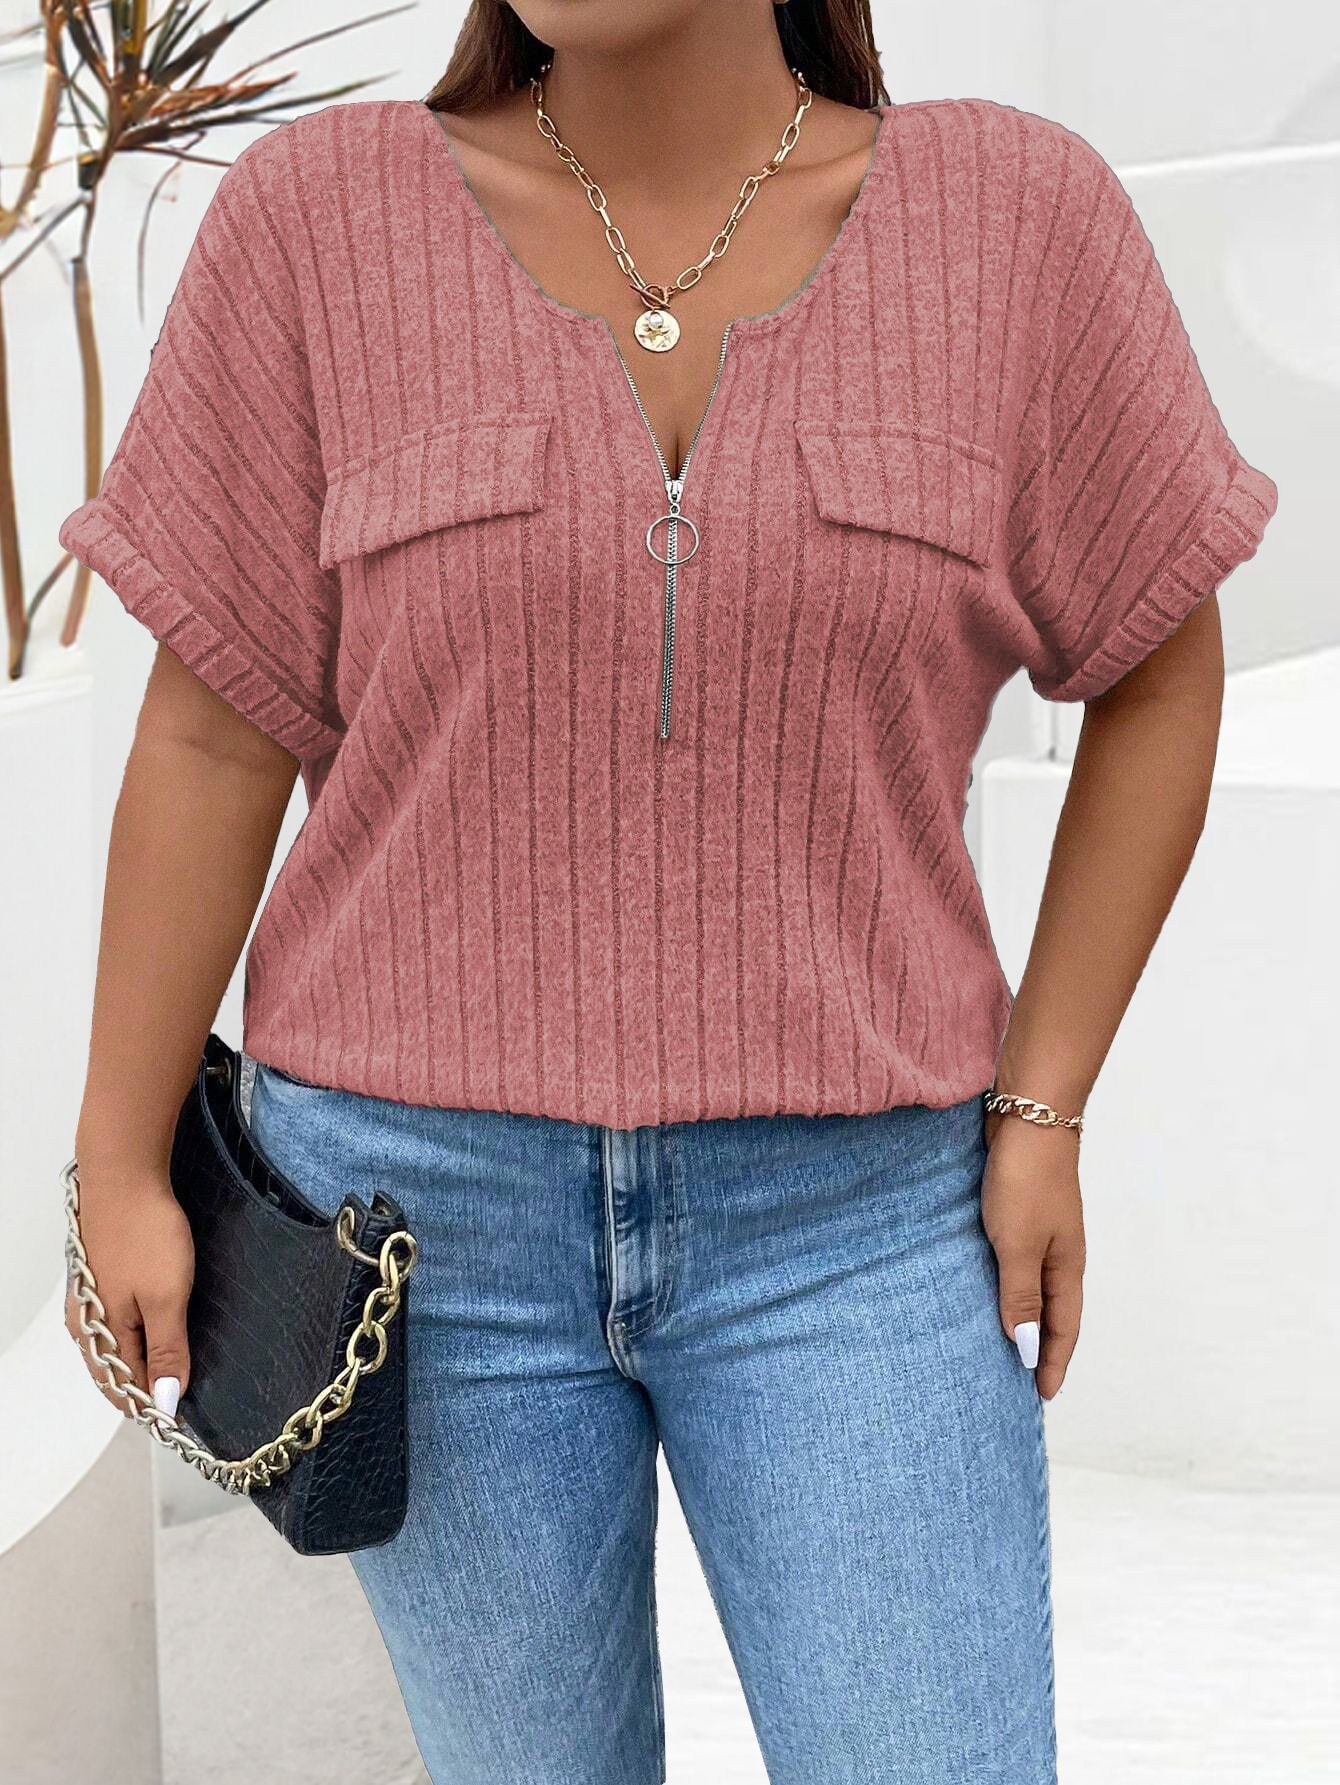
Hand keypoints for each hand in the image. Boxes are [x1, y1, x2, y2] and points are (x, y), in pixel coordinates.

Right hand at [65, 1165, 194, 1417]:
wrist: (125, 1177)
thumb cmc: (145, 1234)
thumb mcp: (167, 1296)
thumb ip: (167, 1349)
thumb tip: (165, 1401)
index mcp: (99, 1335)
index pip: (126, 1389)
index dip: (154, 1406)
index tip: (184, 1417)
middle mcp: (86, 1323)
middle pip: (116, 1371)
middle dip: (148, 1387)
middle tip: (185, 1396)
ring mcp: (89, 1299)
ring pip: (115, 1346)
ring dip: (142, 1362)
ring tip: (174, 1370)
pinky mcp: (98, 1278)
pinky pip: (115, 1321)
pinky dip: (137, 1335)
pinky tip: (156, 1331)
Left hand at [980, 1112, 1084, 1399]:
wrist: (1027, 1114)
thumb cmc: (1026, 1179)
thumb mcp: (1019, 1244)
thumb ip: (1020, 1295)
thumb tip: (1026, 1349)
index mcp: (1067, 1266)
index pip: (1064, 1328)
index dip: (1054, 1362)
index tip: (1042, 1396)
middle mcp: (1058, 1252)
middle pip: (1051, 1310)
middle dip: (1040, 1346)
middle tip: (1022, 1380)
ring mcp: (1040, 1229)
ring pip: (1031, 1284)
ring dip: (1021, 1313)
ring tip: (1000, 1341)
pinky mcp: (1018, 1209)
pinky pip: (1013, 1258)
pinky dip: (1004, 1280)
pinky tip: (982, 1284)